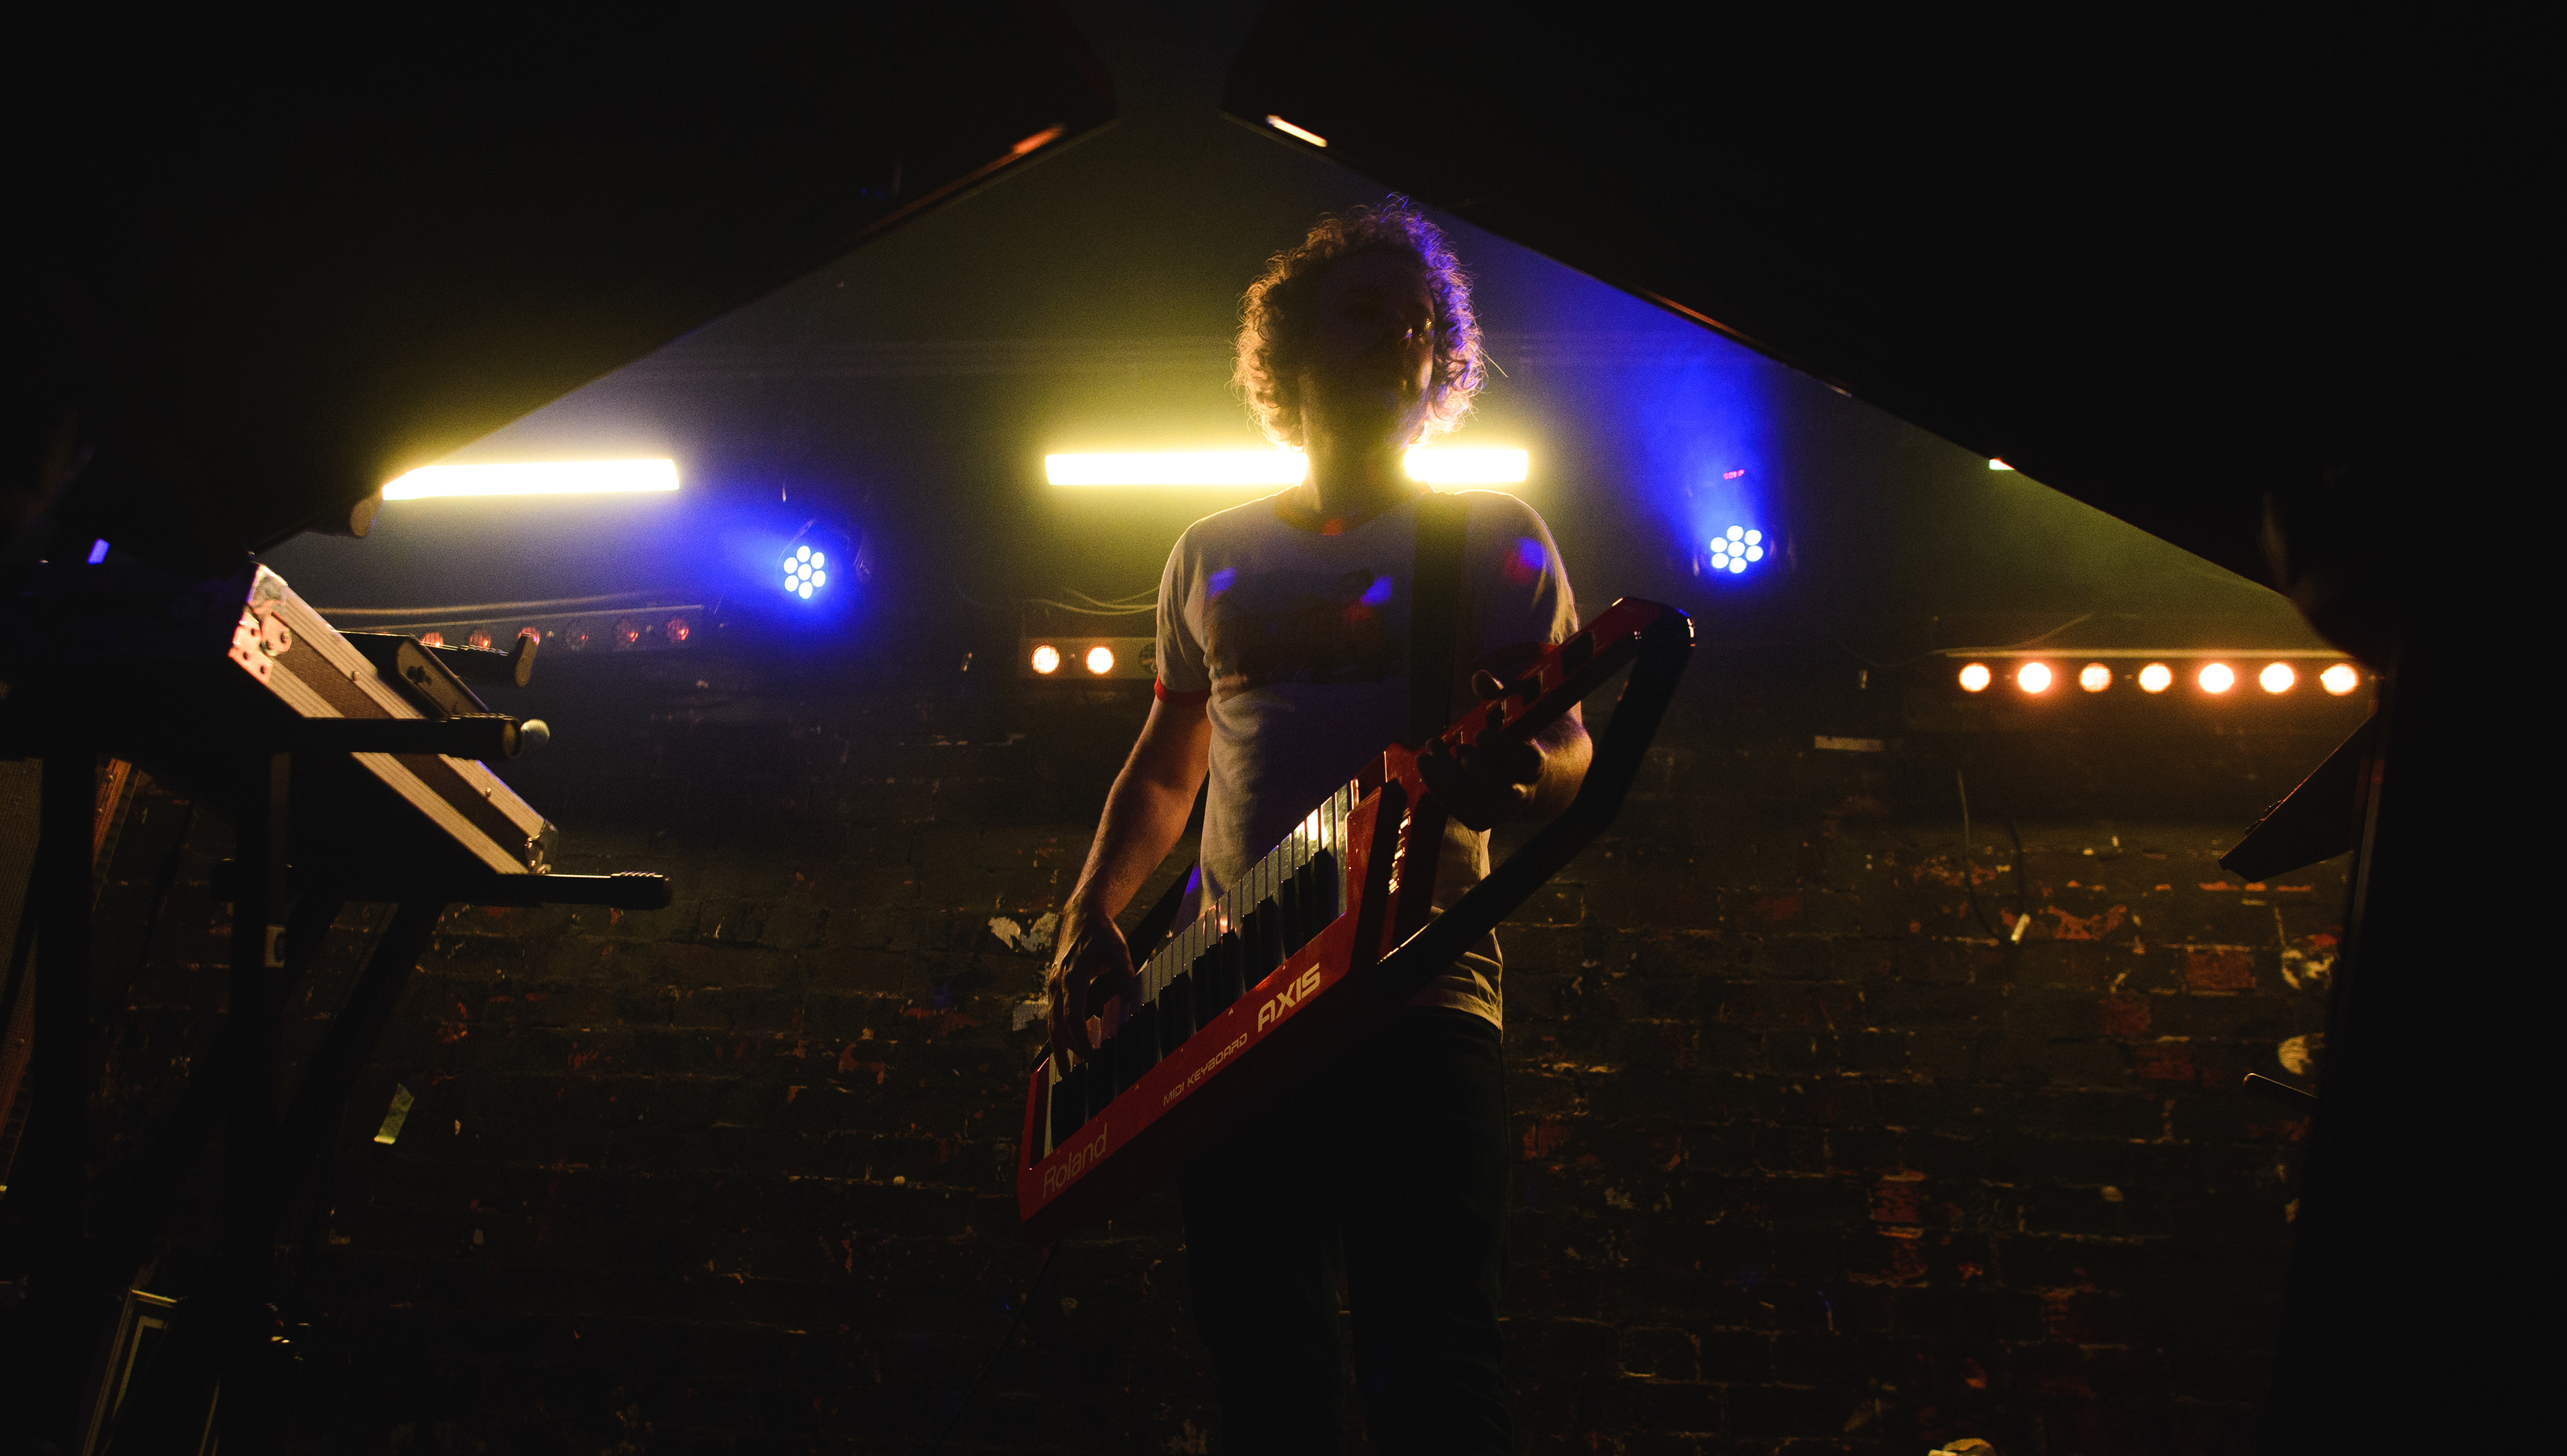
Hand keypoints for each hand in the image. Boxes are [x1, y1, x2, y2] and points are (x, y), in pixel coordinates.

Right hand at [1044, 910, 1132, 1067]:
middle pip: (1058, 1025)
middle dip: (1068, 1051)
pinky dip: (1058, 1034)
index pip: (1073, 1017)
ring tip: (1068, 1070)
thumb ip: (1125, 979)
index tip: (1093, 1057)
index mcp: (1072, 977)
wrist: (1082, 916)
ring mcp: (1053, 986)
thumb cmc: (1102, 935)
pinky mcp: (1054, 987)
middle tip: (1081, 1074)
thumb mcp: (1119, 953)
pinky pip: (1053, 1015)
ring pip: (1051, 1022)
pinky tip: (1068, 1048)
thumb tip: (1130, 1005)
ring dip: (1059, 1047)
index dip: (1081, 1040)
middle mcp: (1057, 984)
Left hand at [1415, 669, 1546, 831]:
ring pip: (1476, 808)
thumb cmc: (1518, 731)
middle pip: (1502, 792)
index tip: (1480, 734)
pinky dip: (1438, 789)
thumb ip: (1500, 694)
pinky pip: (1458, 810)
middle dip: (1476, 770)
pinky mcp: (1480, 816)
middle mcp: (1521, 791)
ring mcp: (1500, 809)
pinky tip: (1425, 764)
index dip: (1504, 750)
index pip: (1527, 761)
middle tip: (1457, 747)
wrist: (1528, 773)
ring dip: (1446, 782)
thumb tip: (1480, 677)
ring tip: (1426, 754)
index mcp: (1535, 763)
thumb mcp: (1515, 709)